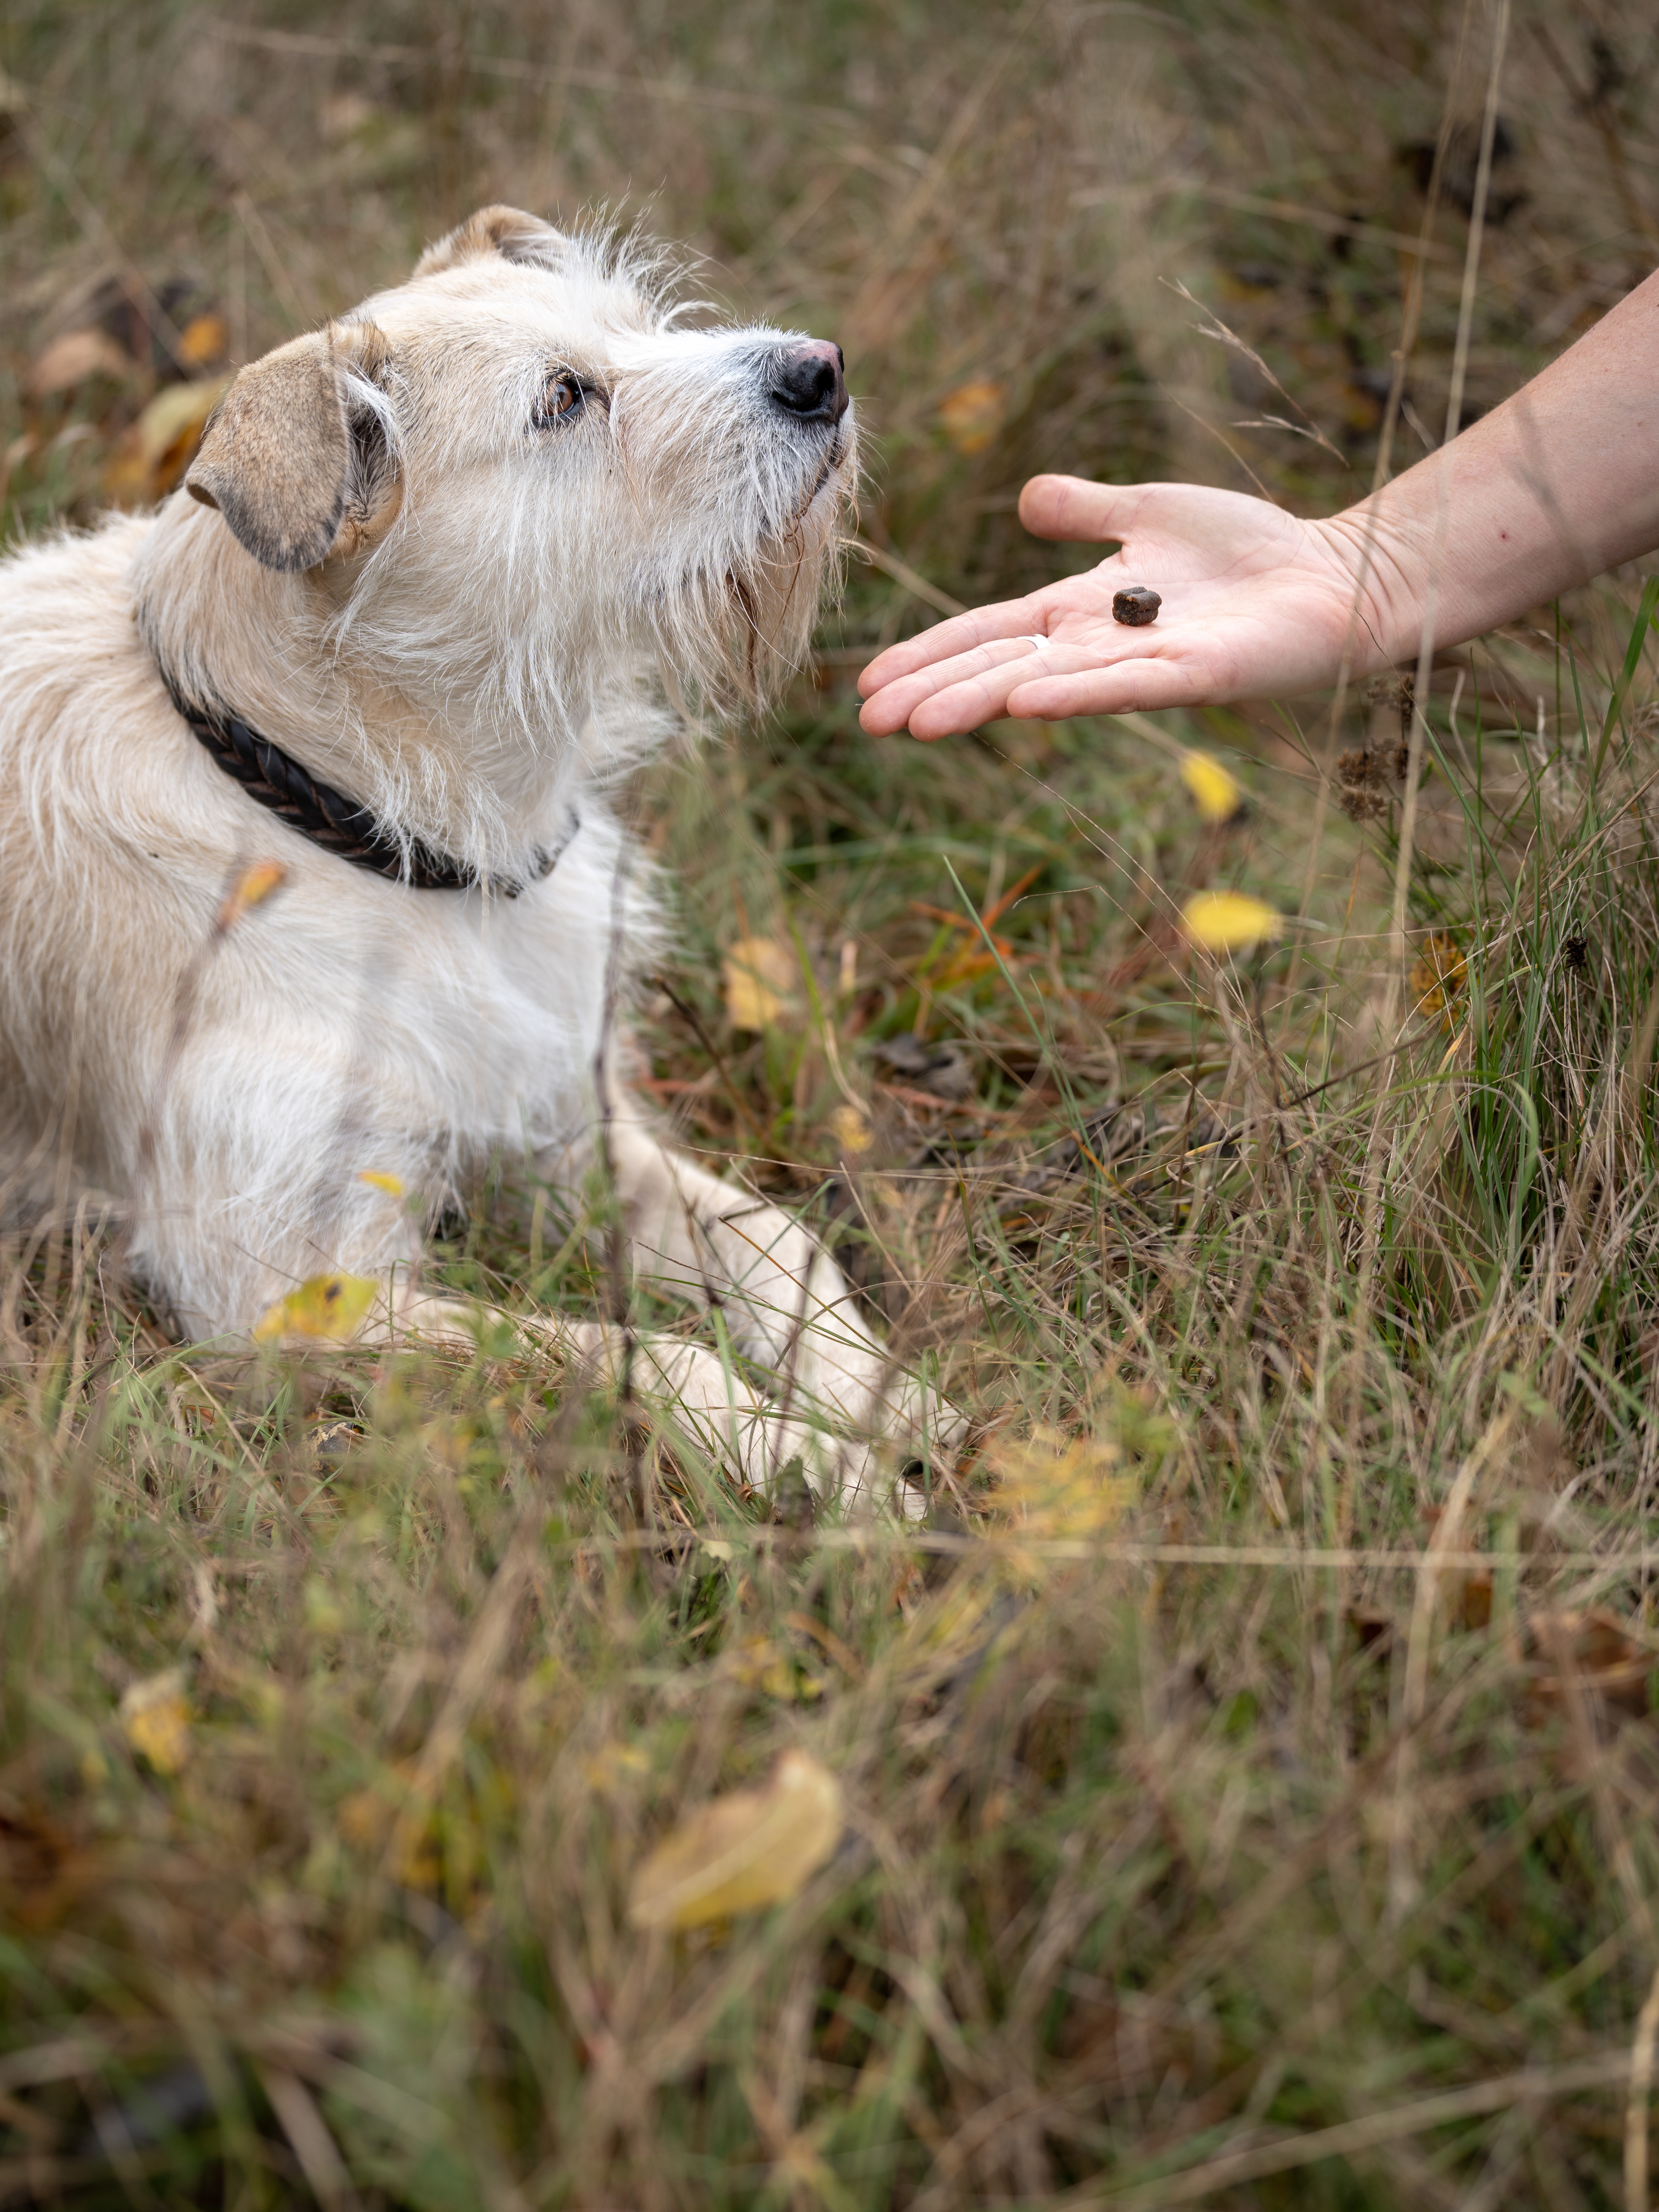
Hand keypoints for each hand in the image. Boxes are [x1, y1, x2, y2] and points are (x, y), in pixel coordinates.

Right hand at [857, 475, 1397, 738]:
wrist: (1334, 576)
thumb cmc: (1248, 550)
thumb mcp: (1151, 511)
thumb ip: (1089, 510)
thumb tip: (1025, 499)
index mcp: (1082, 612)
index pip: (990, 633)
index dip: (932, 654)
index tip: (870, 682)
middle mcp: (1101, 646)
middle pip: (1002, 668)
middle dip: (935, 692)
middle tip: (870, 720)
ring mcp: (1143, 666)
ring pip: (1046, 687)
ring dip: (982, 703)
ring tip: (920, 725)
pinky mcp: (1195, 676)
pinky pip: (1124, 689)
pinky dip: (1073, 696)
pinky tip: (1025, 702)